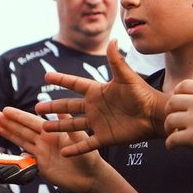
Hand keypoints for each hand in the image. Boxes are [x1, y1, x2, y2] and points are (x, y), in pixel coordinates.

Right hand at [0, 108, 104, 192]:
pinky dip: (17, 155)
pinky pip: (26, 159)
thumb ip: (68, 125)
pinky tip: (9, 151)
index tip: (6, 110)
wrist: (89, 178)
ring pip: (22, 142)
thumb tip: (60, 109)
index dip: (18, 117)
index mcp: (53, 131)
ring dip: (9, 134)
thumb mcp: (80, 139)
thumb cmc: (89, 157)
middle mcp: (45, 141)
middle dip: (9, 123)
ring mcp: (41, 153)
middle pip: (23, 130)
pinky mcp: (40, 167)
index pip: (32, 122)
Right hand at [35, 40, 165, 154]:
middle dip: (53, 106)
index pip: (74, 84)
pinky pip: (86, 144)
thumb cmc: (143, 94)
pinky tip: (63, 152)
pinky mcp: (105, 137)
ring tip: (43, 128)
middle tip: (37, 108)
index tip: (46, 76)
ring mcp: (98, 123)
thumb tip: (112, 39)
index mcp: (97, 91)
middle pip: (68, 105)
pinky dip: (75, 148)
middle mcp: (95, 106)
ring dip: (58, 126)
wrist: (155, 116)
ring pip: (73, 124)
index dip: (61, 79)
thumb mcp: (126, 77)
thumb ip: (116, 60)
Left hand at [165, 82, 192, 165]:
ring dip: (168, 128)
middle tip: (173, 120)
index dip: (177, 95)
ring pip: (169, 120)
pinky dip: (170, 144)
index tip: (177, 103)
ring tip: (173, 134)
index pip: (183, 86)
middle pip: (172, 102)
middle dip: (170, 112)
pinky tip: (173, 147)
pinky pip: (172, 139)